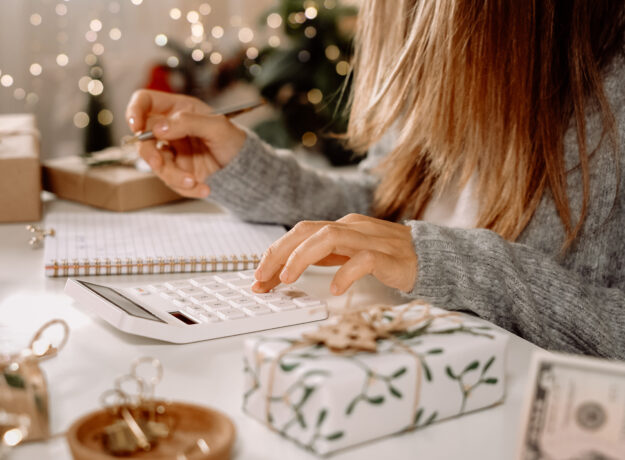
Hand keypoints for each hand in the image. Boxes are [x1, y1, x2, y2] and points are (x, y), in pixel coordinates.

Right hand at [125, 89, 245, 197]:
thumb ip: (188, 123)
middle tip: (158, 163)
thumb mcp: (218, 127)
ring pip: (156, 164)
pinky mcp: (178, 171)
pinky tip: (205, 188)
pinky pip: (171, 181)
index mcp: (178, 109)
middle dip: (148, 153)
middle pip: (143, 137)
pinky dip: (186, 188)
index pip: (146, 102)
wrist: (245, 169)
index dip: (135, 110)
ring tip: (194, 181)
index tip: (136, 125)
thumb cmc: (234, 141)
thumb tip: (158, 128)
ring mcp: (172, 151)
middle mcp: (170, 129)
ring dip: (173, 176)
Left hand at [252, 214, 417, 294]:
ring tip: (288, 279)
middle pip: (307, 230)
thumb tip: (286, 269)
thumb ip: (324, 256)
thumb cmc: (388, 257)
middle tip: (262, 279)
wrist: (431, 257)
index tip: (258, 277)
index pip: (299, 233)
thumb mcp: (349, 254)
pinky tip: (335, 289)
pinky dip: (346, 273)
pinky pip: (364, 260)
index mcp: (340, 227)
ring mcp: (370, 239)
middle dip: (279, 253)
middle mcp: (352, 228)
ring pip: (330, 238)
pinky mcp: (388, 256)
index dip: (275, 253)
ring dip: (303, 257)